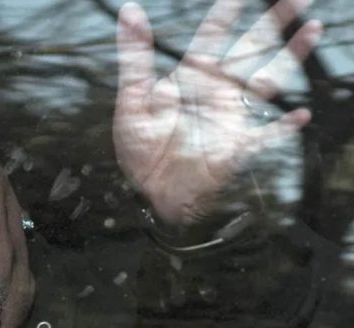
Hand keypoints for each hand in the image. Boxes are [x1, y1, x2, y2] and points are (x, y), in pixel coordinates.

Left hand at [113, 0, 322, 224]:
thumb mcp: (131, 101)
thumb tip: (129, 10)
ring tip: (312, 29)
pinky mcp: (238, 148)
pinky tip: (302, 114)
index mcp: (189, 78)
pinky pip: (268, 134)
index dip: (225, 12)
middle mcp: (216, 92)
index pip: (211, 36)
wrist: (150, 194)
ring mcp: (231, 118)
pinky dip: (285, 126)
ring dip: (290, 56)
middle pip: (250, 49)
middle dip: (273, 22)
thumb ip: (135, 57)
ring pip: (268, 80)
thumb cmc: (140, 150)